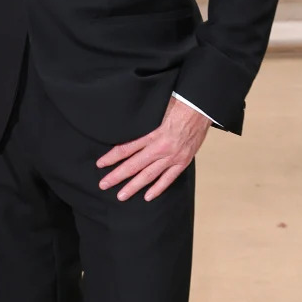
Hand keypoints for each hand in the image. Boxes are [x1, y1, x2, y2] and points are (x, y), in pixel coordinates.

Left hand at [96, 98, 210, 201]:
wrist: (201, 107)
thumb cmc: (178, 104)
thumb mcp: (155, 110)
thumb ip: (142, 123)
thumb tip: (124, 128)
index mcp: (152, 134)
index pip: (126, 148)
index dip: (112, 157)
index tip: (100, 164)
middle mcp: (161, 148)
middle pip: (134, 165)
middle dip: (117, 176)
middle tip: (103, 185)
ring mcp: (172, 157)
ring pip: (149, 175)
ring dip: (134, 186)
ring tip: (121, 195)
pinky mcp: (183, 161)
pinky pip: (169, 178)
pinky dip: (158, 188)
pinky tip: (147, 196)